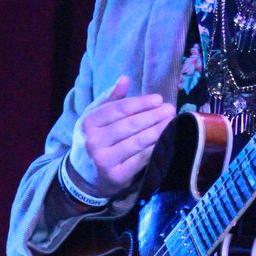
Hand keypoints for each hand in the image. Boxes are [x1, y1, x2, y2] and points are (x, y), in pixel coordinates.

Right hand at [68, 76, 174, 197]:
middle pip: (129, 125)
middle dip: (152, 116)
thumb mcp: (95, 118)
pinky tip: (166, 141)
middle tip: (170, 109)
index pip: (118, 109)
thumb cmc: (95, 139)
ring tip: (171, 122)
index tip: (158, 99)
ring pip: (136, 142)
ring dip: (157, 131)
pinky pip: (140, 160)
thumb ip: (110, 99)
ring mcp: (104, 160)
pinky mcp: (116, 176)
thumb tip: (125, 79)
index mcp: (88, 123)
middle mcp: (93, 141)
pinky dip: (154, 149)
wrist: (84, 175)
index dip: (140, 103)